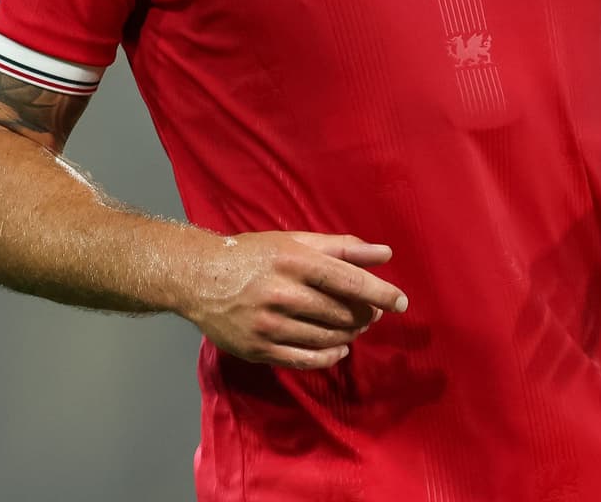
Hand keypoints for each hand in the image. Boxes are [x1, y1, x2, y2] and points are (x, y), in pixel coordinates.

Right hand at [180, 230, 408, 368]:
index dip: (380, 293)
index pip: (349, 280)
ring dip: (349, 334)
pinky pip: (305, 359)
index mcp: (294, 261)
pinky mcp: (258, 349)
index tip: (402, 303)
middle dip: (365, 315)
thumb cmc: (254, 255)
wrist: (199, 279)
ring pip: (326, 337)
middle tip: (372, 314)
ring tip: (355, 326)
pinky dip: (329, 355)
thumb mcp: (295, 241)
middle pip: (341, 312)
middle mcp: (282, 293)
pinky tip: (340, 347)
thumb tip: (386, 255)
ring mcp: (269, 325)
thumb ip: (342, 247)